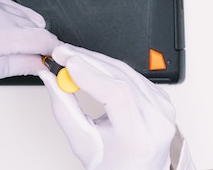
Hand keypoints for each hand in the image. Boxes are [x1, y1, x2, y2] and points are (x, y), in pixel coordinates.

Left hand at [0, 0, 59, 85]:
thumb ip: (21, 65)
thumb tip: (41, 64)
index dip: (50, 48)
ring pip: (19, 11)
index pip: (42, 37)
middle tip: (23, 52)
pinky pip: (1, 1)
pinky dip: (2, 14)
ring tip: (1, 41)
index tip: (49, 54)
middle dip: (33, 39)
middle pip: (34, 24)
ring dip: (19, 26)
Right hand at [39, 44, 175, 169]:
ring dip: (95, 59)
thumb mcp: (82, 143)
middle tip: (62, 53)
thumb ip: (64, 110)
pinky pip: (132, 73)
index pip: (117, 95)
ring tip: (71, 56)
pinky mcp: (161, 98)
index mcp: (138, 138)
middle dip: (86, 60)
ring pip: (125, 70)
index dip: (90, 74)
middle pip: (120, 77)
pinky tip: (92, 64)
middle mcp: (156, 121)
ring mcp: (162, 108)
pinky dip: (108, 67)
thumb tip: (50, 79)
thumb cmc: (113, 165)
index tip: (68, 63)